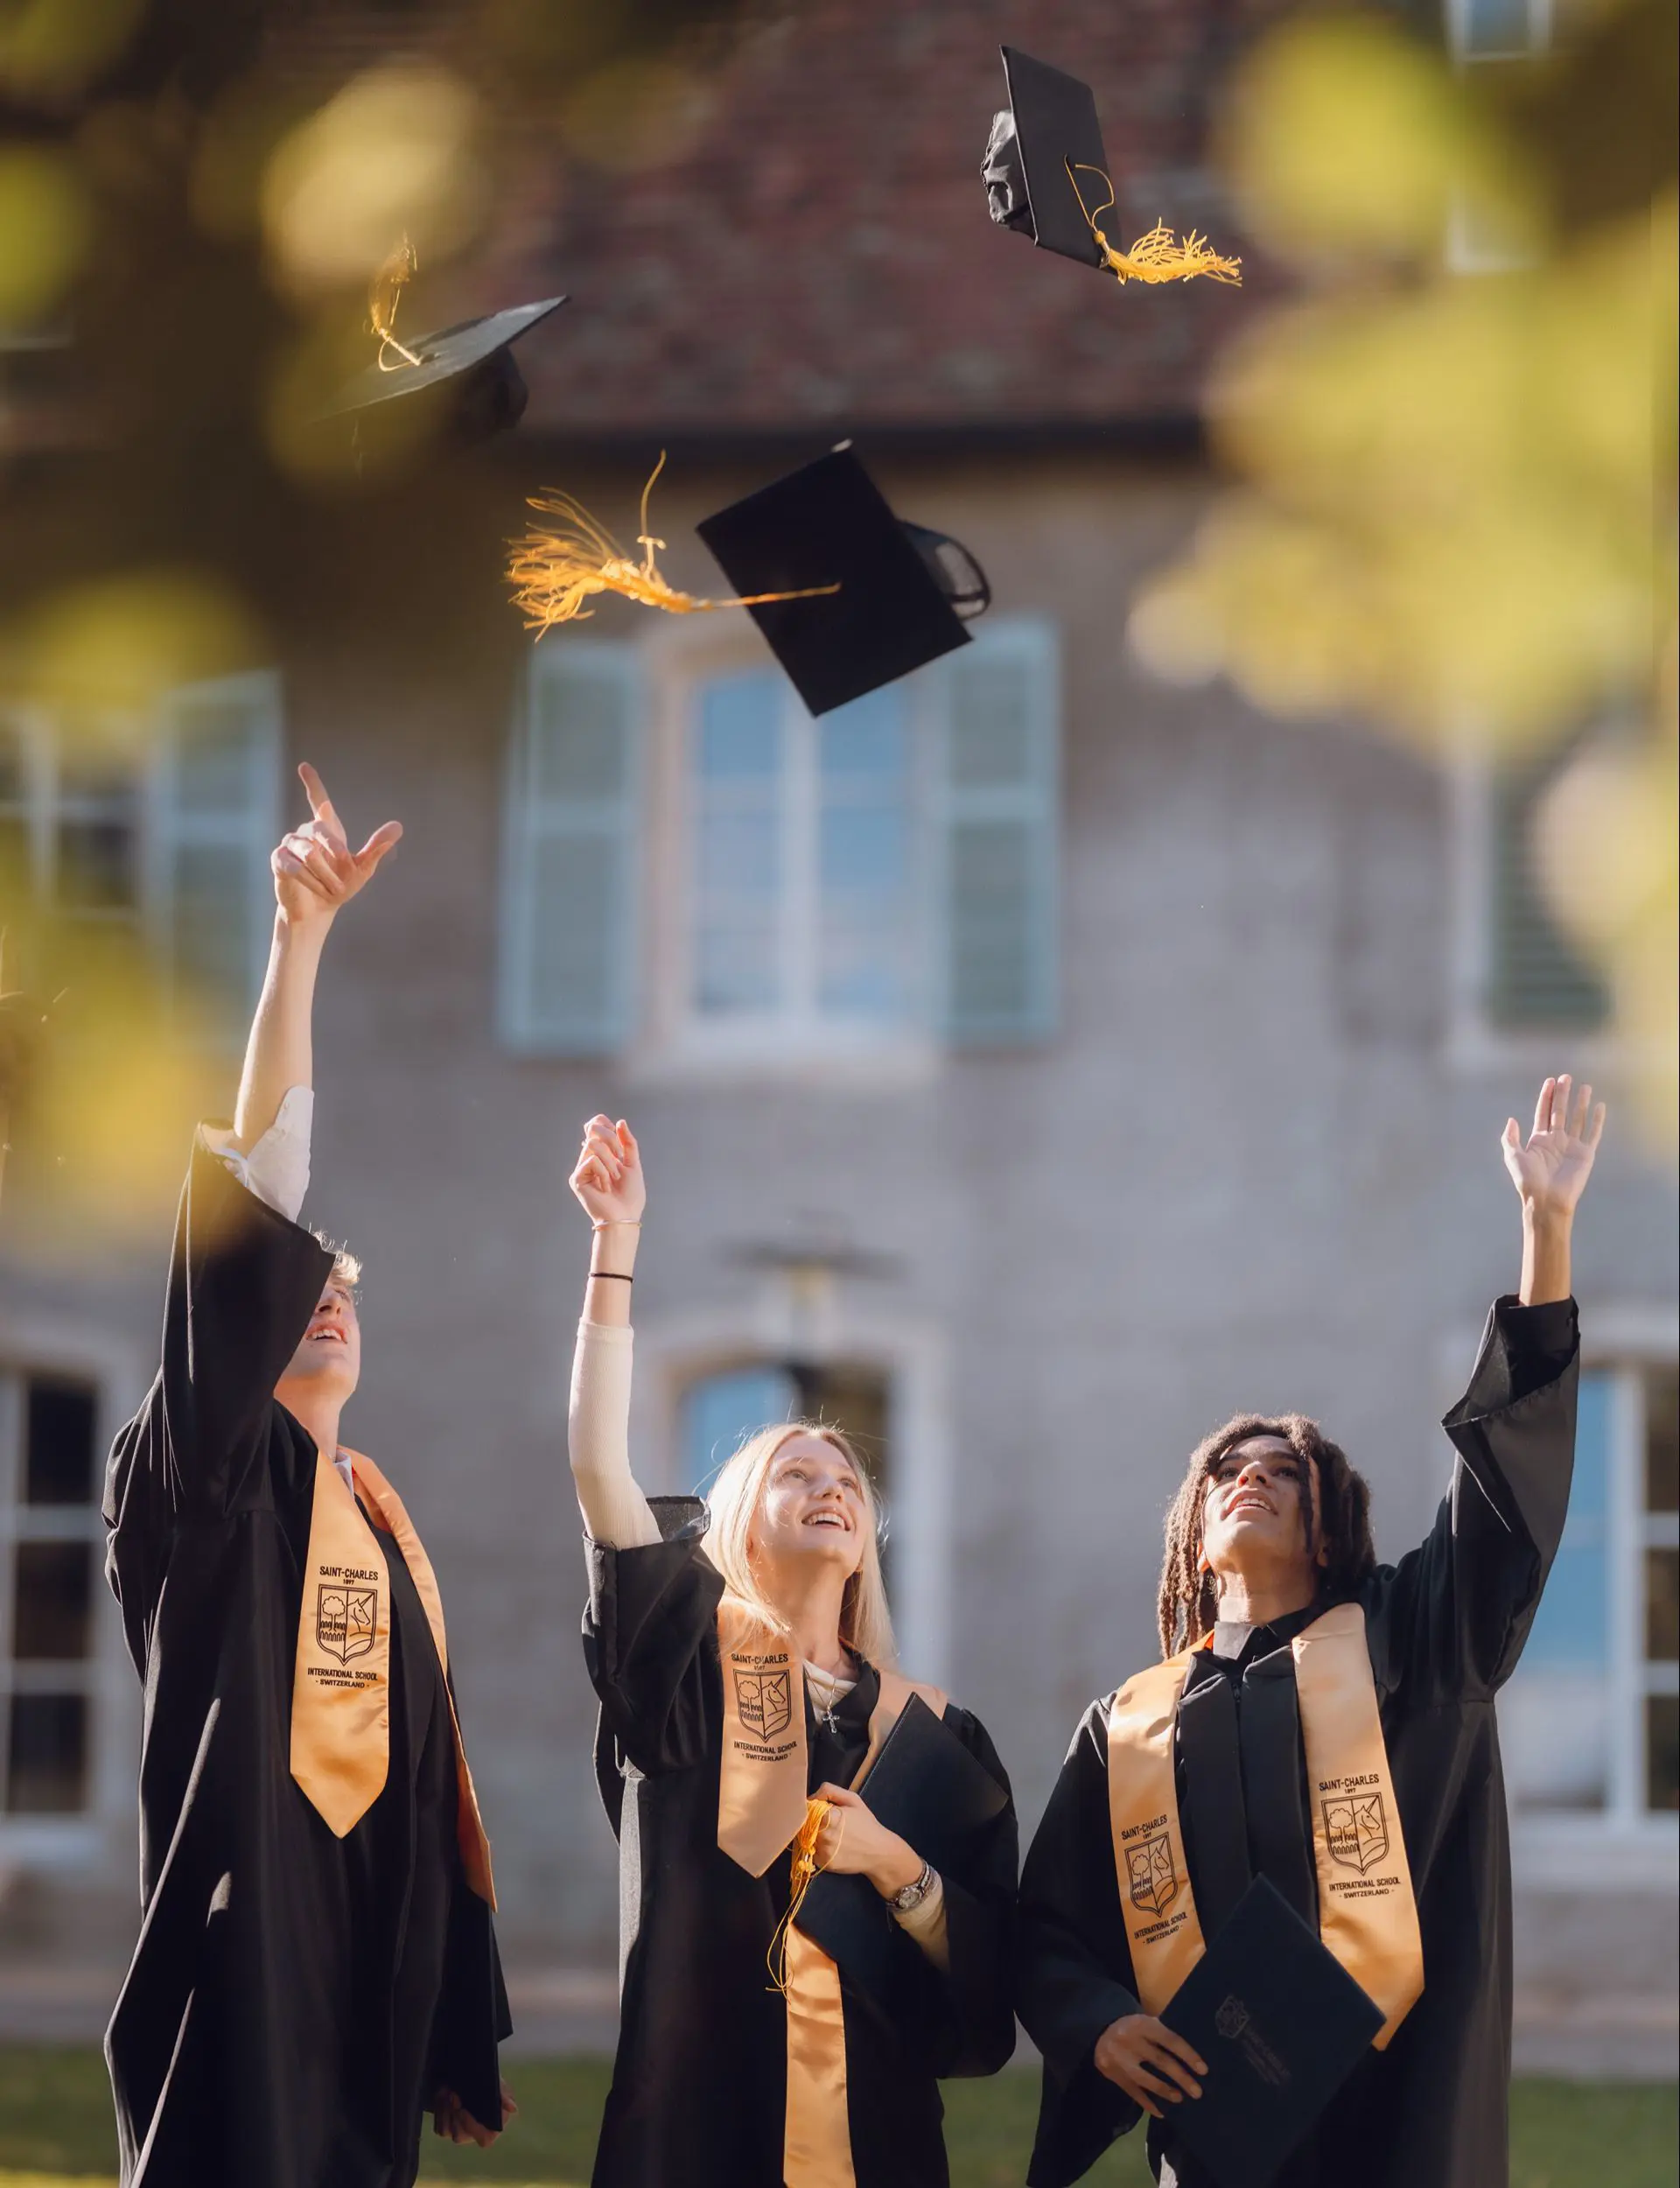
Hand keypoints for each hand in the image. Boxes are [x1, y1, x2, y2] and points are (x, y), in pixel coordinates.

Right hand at [271, 762, 401, 931]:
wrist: (319, 909)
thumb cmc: (340, 886)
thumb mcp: (362, 868)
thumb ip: (376, 847)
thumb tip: (398, 826)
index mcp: (327, 830)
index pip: (319, 801)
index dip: (312, 784)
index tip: (304, 766)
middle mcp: (305, 833)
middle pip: (318, 828)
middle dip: (334, 849)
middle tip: (346, 867)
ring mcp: (289, 845)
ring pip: (307, 851)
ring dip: (324, 873)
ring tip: (333, 888)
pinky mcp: (278, 861)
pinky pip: (292, 865)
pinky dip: (308, 880)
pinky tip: (316, 888)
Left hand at [430, 2078, 516, 2145]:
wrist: (466, 2076)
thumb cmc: (487, 2082)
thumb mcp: (496, 2084)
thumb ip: (504, 2096)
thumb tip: (513, 2109)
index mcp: (491, 2127)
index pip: (484, 2139)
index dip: (473, 2127)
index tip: (463, 2109)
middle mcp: (474, 2134)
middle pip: (459, 2136)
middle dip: (454, 2115)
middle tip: (453, 2094)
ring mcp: (458, 2133)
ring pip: (446, 2131)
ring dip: (444, 2110)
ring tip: (447, 2089)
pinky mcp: (445, 2129)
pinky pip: (438, 2126)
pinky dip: (439, 2109)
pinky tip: (442, 2093)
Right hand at [569, 1114, 645, 1228]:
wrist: (625, 1217)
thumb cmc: (631, 1195)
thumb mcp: (633, 1164)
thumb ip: (628, 1143)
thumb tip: (620, 1121)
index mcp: (603, 1153)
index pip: (595, 1126)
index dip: (605, 1124)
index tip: (617, 1136)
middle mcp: (590, 1157)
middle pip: (593, 1129)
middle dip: (611, 1139)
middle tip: (620, 1158)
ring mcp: (582, 1168)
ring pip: (594, 1144)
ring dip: (611, 1162)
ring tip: (615, 1179)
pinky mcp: (577, 1178)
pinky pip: (592, 1160)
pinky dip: (604, 1172)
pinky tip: (605, 1188)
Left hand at [812, 1783, 922, 1899]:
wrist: (879, 1852)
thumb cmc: (866, 1823)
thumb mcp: (852, 1799)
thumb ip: (830, 1790)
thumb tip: (810, 1797)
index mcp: (828, 1816)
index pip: (805, 1810)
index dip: (811, 1809)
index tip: (819, 1810)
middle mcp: (822, 1835)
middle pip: (804, 1824)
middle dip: (811, 1822)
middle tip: (826, 1823)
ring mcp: (822, 1851)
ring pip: (806, 1839)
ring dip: (813, 1835)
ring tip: (831, 1835)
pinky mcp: (823, 1864)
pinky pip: (811, 1853)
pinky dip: (817, 1848)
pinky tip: (831, 1846)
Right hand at [1092, 2013, 1205, 2120]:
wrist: (1100, 2033)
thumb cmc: (1132, 2028)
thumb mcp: (1146, 2022)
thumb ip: (1163, 2035)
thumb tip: (1190, 2057)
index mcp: (1142, 2024)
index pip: (1170, 2040)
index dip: (1188, 2055)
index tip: (1203, 2070)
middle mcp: (1130, 2041)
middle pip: (1160, 2061)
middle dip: (1181, 2078)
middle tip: (1197, 2092)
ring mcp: (1120, 2060)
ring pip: (1146, 2080)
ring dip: (1165, 2092)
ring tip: (1180, 2099)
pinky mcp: (1114, 2076)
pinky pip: (1134, 2093)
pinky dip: (1149, 2103)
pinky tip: (1161, 2112)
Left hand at [1502, 1075, 1605, 1220]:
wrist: (1547, 1200)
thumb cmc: (1528, 1182)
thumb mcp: (1513, 1157)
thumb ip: (1510, 1138)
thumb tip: (1511, 1119)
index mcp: (1539, 1140)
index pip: (1544, 1112)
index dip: (1546, 1097)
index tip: (1550, 1081)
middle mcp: (1556, 1140)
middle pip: (1560, 1111)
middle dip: (1563, 1094)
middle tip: (1566, 1077)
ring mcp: (1572, 1146)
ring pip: (1577, 1119)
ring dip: (1581, 1103)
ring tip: (1585, 1086)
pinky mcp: (1585, 1154)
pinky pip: (1593, 1134)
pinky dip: (1597, 1121)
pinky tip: (1600, 1106)